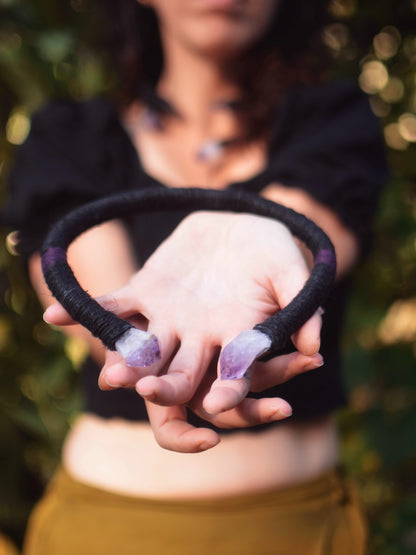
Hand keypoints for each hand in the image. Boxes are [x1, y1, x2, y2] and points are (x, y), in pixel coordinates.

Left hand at [45, 211, 322, 450]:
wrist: (239, 226)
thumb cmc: (272, 251)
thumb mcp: (292, 272)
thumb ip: (301, 308)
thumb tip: (314, 346)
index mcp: (236, 341)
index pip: (233, 378)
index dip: (231, 391)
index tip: (224, 403)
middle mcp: (198, 341)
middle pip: (181, 376)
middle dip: (168, 385)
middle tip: (152, 389)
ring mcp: (167, 320)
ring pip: (143, 350)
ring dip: (126, 361)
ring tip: (113, 373)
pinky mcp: (144, 293)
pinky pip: (110, 307)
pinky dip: (84, 312)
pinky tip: (55, 315)